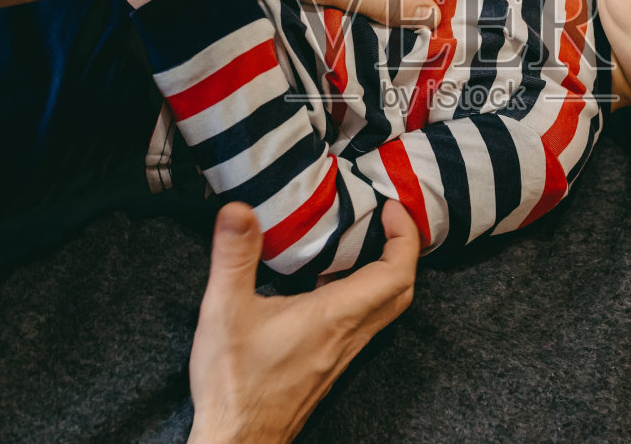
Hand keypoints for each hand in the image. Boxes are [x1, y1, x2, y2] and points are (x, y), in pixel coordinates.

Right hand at [187, 201, 419, 443]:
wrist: (240, 441)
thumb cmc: (235, 384)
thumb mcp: (225, 311)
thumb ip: (234, 257)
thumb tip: (239, 210)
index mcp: (335, 316)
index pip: (397, 272)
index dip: (406, 235)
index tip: (392, 209)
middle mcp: (349, 335)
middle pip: (401, 290)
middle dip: (403, 250)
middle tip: (387, 221)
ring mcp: (342, 353)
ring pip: (385, 309)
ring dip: (385, 273)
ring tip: (362, 243)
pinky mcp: (329, 364)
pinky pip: (363, 323)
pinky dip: (363, 295)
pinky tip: (329, 284)